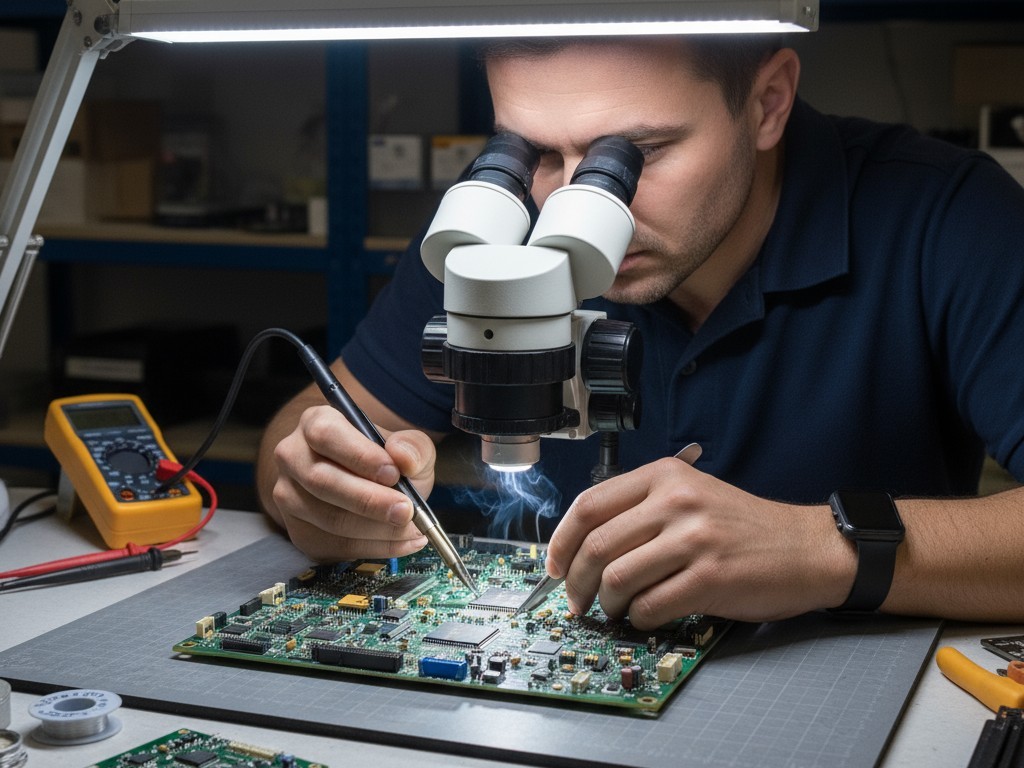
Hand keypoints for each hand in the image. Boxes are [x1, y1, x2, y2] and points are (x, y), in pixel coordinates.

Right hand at [267, 404, 431, 560]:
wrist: (366, 486)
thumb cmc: (384, 460)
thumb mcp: (407, 445)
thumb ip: (413, 446)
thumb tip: (404, 458)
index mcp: (315, 422)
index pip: (326, 435)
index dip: (359, 456)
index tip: (393, 473)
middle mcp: (293, 457)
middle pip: (322, 481)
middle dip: (369, 500)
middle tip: (406, 511)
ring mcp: (290, 496)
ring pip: (329, 518)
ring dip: (377, 529)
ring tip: (413, 529)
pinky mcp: (299, 531)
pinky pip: (335, 545)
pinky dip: (375, 547)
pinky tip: (403, 543)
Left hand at [543, 458, 850, 628]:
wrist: (808, 548)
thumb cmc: (745, 527)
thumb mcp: (692, 495)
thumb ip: (642, 508)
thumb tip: (583, 546)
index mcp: (665, 476)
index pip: (589, 504)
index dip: (561, 540)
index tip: (554, 565)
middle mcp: (676, 501)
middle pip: (596, 544)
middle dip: (576, 581)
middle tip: (577, 601)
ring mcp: (693, 538)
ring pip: (616, 578)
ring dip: (607, 603)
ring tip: (616, 610)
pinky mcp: (709, 578)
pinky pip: (649, 605)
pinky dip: (638, 618)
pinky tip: (647, 616)